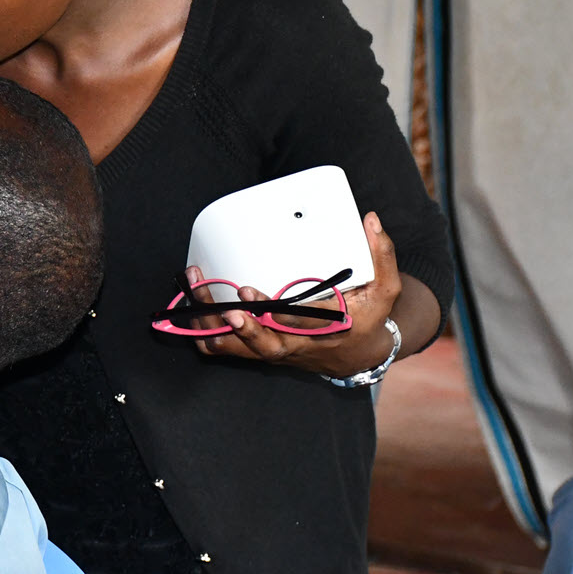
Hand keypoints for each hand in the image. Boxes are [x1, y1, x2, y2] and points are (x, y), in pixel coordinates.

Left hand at [189, 211, 403, 377]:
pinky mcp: (256, 349)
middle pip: (257, 346)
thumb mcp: (384, 290)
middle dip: (236, 326)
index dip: (271, 314)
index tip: (248, 292)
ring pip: (231, 348)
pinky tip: (188, 301)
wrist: (356, 354)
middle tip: (217, 297)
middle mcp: (292, 346)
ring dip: (207, 323)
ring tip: (193, 285)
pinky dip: (201, 330)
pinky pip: (221, 347)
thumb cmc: (366, 319)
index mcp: (323, 331)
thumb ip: (381, 255)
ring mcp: (271, 350)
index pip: (294, 327)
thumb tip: (370, 219)